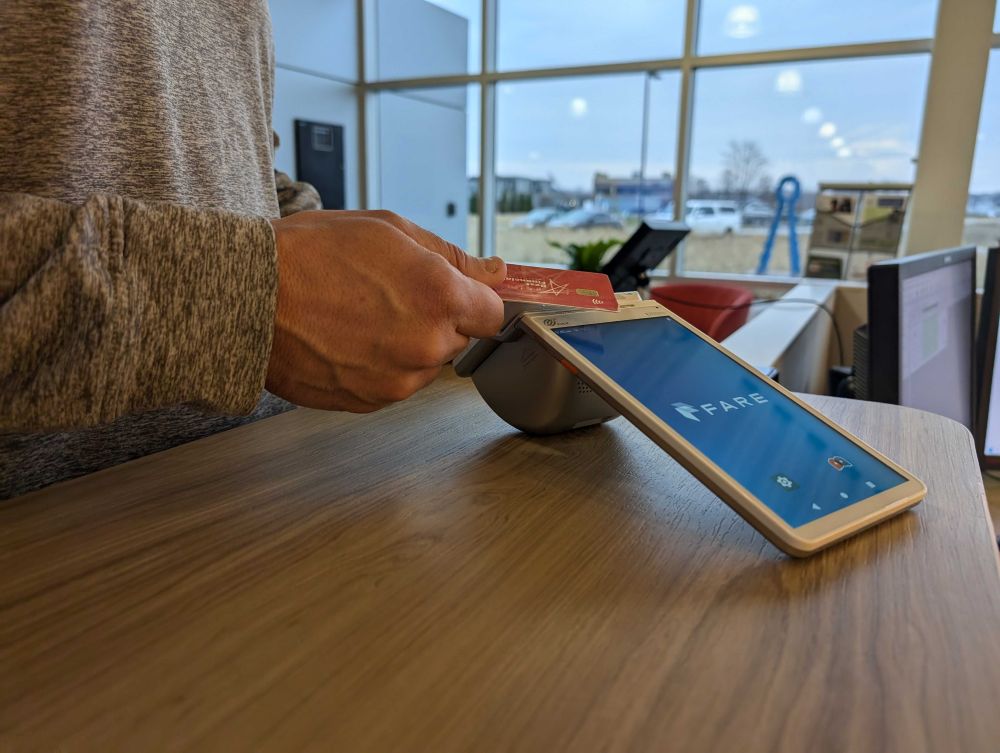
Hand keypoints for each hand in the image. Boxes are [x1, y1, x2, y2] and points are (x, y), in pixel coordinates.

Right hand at [265, 209, 505, 411]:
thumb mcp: (388, 229)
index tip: (458, 294)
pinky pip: (393, 384)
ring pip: (424, 365)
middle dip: (435, 318)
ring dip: (406, 344)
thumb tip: (494, 272)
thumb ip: (452, 256)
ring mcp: (397, 381)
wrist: (246, 298)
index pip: (493, 313)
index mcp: (440, 298)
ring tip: (358, 316)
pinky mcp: (369, 403)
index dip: (474, 299)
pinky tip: (346, 339)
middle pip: (457, 339)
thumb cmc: (309, 254)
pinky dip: (378, 365)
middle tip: (387, 294)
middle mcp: (425, 346)